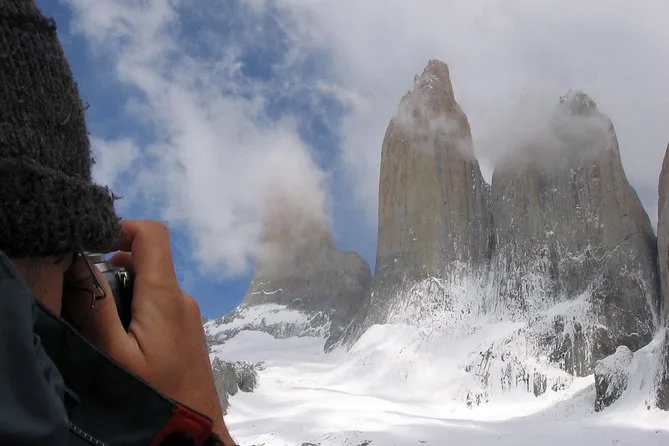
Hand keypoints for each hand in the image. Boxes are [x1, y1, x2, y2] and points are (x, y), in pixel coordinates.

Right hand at [63, 219, 235, 444]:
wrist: (197, 429)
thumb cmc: (154, 394)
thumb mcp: (114, 354)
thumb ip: (96, 306)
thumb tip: (81, 261)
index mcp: (165, 295)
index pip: (153, 234)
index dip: (122, 227)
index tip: (92, 244)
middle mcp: (181, 297)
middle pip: (147, 259)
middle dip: (112, 269)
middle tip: (86, 301)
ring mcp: (187, 313)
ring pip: (150, 283)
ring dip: (122, 293)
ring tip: (103, 328)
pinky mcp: (186, 328)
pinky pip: (159, 303)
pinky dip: (136, 309)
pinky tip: (123, 340)